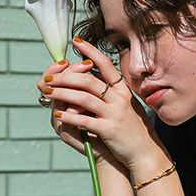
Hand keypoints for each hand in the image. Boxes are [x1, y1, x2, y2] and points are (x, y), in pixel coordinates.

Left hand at [38, 37, 158, 169]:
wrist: (146, 153)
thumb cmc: (134, 131)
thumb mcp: (128, 106)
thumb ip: (113, 94)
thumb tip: (94, 80)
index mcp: (123, 91)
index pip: (105, 65)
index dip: (90, 51)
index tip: (76, 42)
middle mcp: (120, 99)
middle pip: (88, 80)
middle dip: (65, 77)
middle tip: (50, 78)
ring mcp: (114, 114)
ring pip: (83, 98)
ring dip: (63, 94)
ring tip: (48, 92)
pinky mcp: (109, 130)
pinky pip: (85, 120)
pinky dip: (70, 116)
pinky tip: (58, 114)